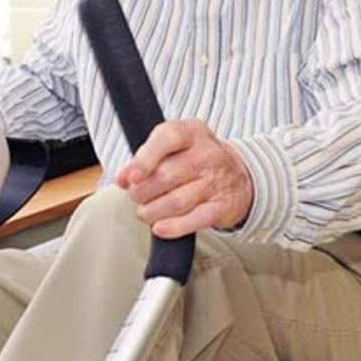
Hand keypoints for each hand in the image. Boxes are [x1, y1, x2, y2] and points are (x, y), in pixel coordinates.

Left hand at [114, 119, 253, 237]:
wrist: (238, 176)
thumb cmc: (196, 158)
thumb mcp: (174, 146)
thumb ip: (146, 158)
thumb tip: (122, 178)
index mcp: (191, 132)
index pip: (166, 139)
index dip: (144, 160)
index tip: (128, 178)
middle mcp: (206, 154)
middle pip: (166, 176)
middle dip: (142, 191)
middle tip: (136, 196)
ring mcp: (216, 181)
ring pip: (176, 201)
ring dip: (153, 211)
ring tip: (145, 212)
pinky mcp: (221, 207)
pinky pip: (194, 220)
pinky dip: (174, 227)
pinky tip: (160, 228)